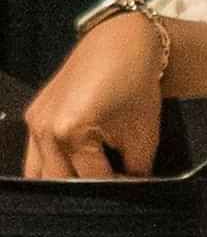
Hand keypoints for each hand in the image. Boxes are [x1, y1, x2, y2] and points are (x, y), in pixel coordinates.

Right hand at [18, 13, 165, 180]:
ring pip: (40, 173)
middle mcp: (45, 130)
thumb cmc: (135, 85)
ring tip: (91, 179)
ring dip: (64, 182)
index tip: (132, 192)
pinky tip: (75, 165)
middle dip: (86, 191)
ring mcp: (34, 122)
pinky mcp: (33, 115)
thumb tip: (131, 191)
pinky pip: (36, 154)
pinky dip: (54, 165)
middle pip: (61, 182)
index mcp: (70, 134)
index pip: (92, 181)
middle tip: (110, 190)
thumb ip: (135, 171)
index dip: (116, 191)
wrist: (120, 44)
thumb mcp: (143, 135)